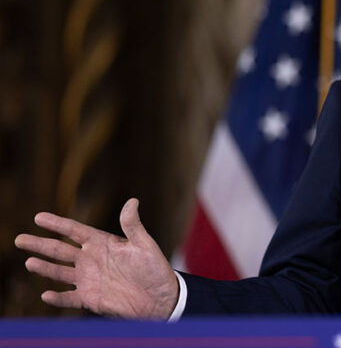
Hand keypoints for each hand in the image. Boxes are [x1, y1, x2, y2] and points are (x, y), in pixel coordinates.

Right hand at [14, 198, 179, 318]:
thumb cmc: (155, 268)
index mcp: (102, 243)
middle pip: (60, 250)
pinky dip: (57, 298)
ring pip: (59, 272)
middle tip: (20, 239)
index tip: (38, 217)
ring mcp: (88, 279)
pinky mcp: (90, 299)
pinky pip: (68, 298)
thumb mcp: (144, 245)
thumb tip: (132, 201)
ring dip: (44, 268)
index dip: (57, 224)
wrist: (160, 298)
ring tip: (29, 262)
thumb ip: (133, 225)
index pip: (74, 231)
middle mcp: (91, 260)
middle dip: (40, 244)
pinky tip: (45, 294)